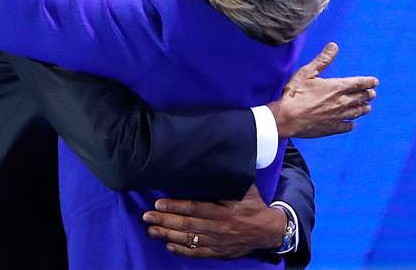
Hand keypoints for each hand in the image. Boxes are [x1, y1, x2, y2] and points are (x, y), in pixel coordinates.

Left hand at [142, 185, 284, 258]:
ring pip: (189, 239)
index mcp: (224, 210)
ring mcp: (218, 241)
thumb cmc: (253, 205)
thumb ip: (227, 179)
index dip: (175, 206)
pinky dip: (183, 250)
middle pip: (187, 224)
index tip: (158, 204)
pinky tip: (169, 246)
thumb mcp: (245, 188)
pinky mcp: (219, 252)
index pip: (194, 208)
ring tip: (151, 231)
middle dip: (164, 221)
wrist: (268, 230)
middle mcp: (219, 227)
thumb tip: (212, 162)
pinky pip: (198, 253)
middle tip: (146, 217)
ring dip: (168, 235)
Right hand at [269, 43, 378, 137]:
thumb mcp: (307, 72)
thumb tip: (334, 46)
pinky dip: (351, 124)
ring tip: (367, 107)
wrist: (287, 118)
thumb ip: (322, 60)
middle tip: (372, 94)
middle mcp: (341, 102)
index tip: (374, 82)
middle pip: (360, 98)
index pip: (359, 83)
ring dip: (363, 108)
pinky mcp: (332, 128)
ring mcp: (338, 116)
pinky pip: (347, 126)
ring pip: (357, 112)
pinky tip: (351, 124)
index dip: (368, 82)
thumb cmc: (295, 94)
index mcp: (336, 87)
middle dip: (368, 95)